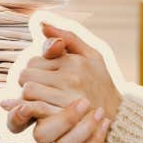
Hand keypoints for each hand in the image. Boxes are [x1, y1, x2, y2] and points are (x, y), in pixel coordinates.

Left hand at [0, 23, 121, 142]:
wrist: (117, 117)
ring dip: (28, 98)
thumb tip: (42, 24)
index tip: (43, 78)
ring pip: (28, 92)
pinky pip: (34, 110)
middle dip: (28, 83)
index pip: (33, 61)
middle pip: (26, 76)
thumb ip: (68, 37)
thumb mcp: (92, 55)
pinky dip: (30, 111)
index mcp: (74, 61)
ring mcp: (67, 98)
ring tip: (40, 101)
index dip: (34, 70)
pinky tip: (35, 113)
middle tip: (39, 90)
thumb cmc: (101, 83)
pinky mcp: (63, 118)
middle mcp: (71, 78)